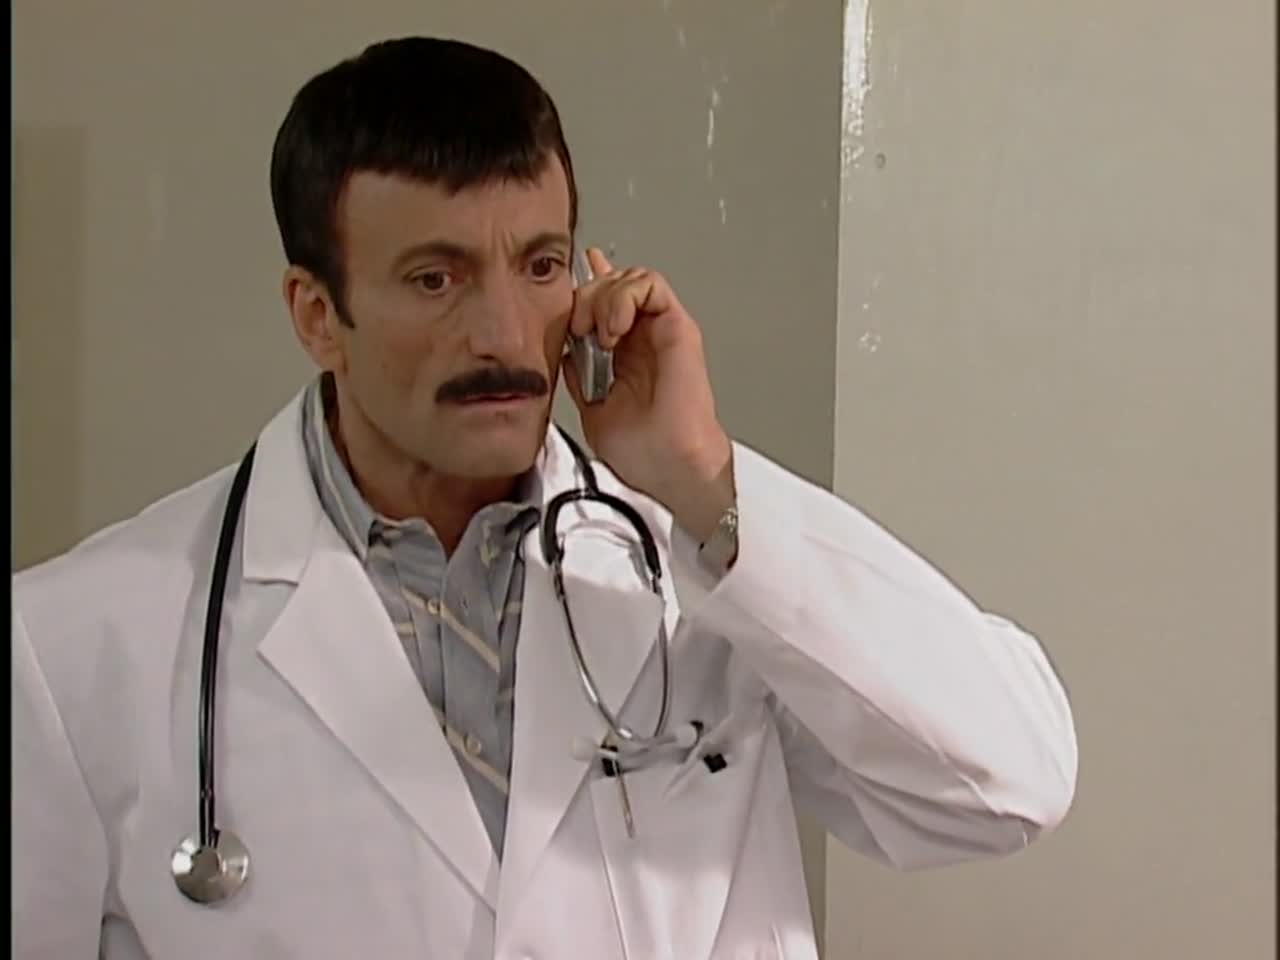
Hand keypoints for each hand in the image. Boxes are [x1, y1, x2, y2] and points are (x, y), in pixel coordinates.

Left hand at [562, 248, 734, 542]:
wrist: (668, 465)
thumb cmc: (643, 450)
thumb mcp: (591, 407)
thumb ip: (579, 373)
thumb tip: (566, 346)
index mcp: (623, 354)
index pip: (604, 302)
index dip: (584, 288)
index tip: (560, 288)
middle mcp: (643, 337)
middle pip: (610, 283)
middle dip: (585, 297)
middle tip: (578, 330)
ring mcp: (660, 330)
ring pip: (629, 278)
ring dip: (603, 297)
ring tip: (598, 334)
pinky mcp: (678, 326)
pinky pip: (651, 285)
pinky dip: (625, 296)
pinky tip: (613, 328)